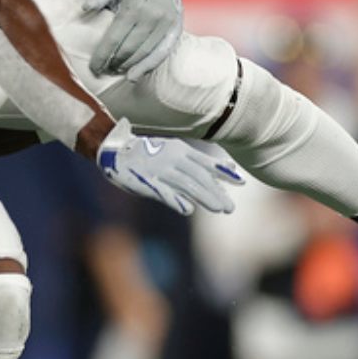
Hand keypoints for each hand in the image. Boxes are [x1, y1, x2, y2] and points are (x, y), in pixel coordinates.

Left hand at [81, 0, 183, 77]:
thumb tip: (85, 7)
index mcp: (134, 6)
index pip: (114, 39)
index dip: (102, 56)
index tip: (94, 68)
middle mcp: (151, 15)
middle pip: (129, 49)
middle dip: (114, 63)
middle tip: (104, 70)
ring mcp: (166, 23)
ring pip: (144, 54)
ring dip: (128, 67)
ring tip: (117, 71)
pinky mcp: (175, 29)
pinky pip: (161, 54)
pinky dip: (147, 67)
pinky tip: (134, 75)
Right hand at [97, 119, 242, 215]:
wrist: (116, 148)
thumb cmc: (148, 152)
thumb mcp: (174, 150)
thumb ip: (197, 161)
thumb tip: (226, 168)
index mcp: (180, 150)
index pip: (206, 163)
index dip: (223, 173)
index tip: (241, 183)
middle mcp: (173, 159)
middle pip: (199, 177)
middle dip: (216, 192)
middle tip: (229, 208)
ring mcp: (160, 170)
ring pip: (186, 184)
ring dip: (203, 197)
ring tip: (218, 209)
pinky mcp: (146, 181)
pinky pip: (163, 191)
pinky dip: (175, 199)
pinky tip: (187, 209)